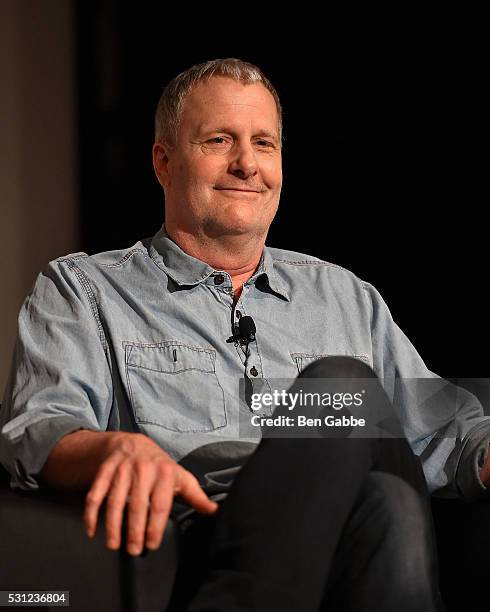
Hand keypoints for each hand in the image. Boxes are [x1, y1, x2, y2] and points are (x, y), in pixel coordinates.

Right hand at [83, 433, 217, 554]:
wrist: (133, 444)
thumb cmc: (160, 467)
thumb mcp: (181, 478)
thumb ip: (196, 497)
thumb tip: (214, 511)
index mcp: (165, 471)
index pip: (160, 504)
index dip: (155, 526)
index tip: (152, 544)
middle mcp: (144, 468)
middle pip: (137, 505)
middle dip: (134, 530)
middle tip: (133, 550)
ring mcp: (123, 468)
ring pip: (115, 501)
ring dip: (112, 525)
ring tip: (113, 544)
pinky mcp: (106, 470)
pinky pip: (95, 493)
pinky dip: (91, 513)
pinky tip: (92, 530)